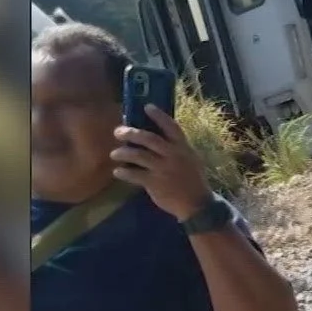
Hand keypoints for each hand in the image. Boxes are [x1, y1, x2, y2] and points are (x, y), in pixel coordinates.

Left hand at [111, 106, 214, 220]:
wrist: (196, 204)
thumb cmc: (192, 179)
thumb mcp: (190, 159)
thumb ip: (176, 148)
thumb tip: (157, 136)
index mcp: (183, 147)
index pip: (171, 126)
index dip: (158, 115)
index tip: (146, 107)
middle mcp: (173, 155)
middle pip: (149, 138)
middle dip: (131, 133)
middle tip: (118, 131)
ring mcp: (163, 169)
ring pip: (138, 155)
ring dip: (123, 152)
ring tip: (115, 153)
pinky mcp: (155, 183)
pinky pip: (134, 175)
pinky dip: (124, 172)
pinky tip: (118, 171)